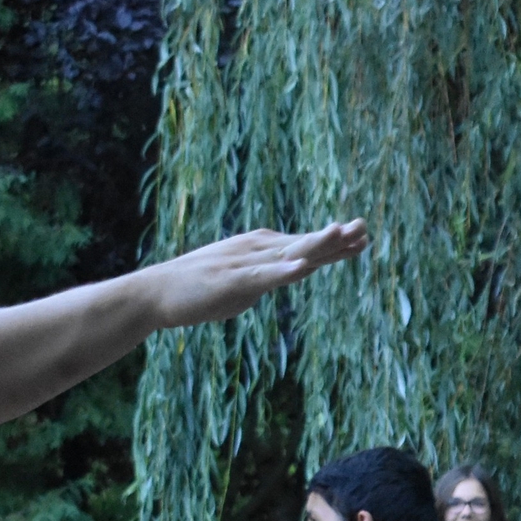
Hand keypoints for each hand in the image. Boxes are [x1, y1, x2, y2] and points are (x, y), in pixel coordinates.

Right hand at [142, 223, 369, 327]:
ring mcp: (243, 264)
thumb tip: (294, 272)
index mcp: (259, 251)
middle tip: (366, 228)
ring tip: (341, 232)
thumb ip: (269, 276)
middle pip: (303, 244)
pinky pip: (261, 276)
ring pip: (287, 254)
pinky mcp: (231, 281)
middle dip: (336, 238)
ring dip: (314, 244)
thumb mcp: (243, 283)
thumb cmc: (197, 290)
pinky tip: (302, 268)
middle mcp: (255, 251)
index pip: (304, 246)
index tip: (363, 236)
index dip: (335, 243)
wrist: (154, 293)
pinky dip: (282, 272)